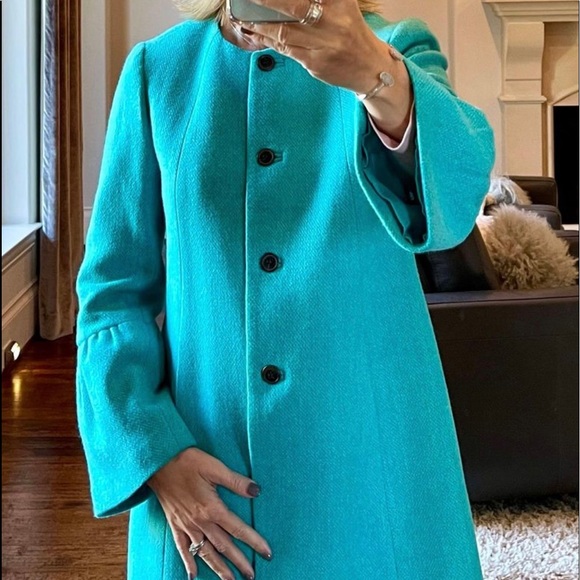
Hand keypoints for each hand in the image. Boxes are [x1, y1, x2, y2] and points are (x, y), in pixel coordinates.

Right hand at [147, 447, 271, 579]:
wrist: (158, 463)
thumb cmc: (186, 461)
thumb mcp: (214, 466)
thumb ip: (235, 481)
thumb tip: (256, 491)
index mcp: (212, 508)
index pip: (238, 529)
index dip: (254, 541)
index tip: (267, 552)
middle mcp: (200, 522)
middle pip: (224, 546)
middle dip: (239, 562)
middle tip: (251, 575)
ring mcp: (186, 526)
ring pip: (205, 552)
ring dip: (218, 568)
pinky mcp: (175, 525)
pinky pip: (182, 549)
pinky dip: (188, 563)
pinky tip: (193, 576)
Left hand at [244, 0, 412, 139]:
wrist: (370, 67)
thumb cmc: (350, 32)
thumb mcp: (342, 6)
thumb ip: (317, 0)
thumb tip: (282, 2)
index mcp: (338, 0)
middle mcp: (332, 19)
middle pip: (292, 6)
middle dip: (266, 2)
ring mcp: (324, 43)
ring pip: (284, 31)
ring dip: (259, 24)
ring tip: (242, 18)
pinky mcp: (315, 62)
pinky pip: (286, 50)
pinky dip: (268, 41)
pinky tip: (255, 34)